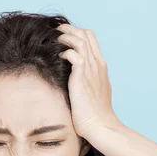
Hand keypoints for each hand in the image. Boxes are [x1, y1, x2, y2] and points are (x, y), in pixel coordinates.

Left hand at [56, 23, 121, 140]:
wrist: (100, 126)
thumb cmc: (95, 114)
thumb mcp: (93, 91)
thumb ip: (87, 80)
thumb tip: (75, 77)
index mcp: (101, 66)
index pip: (91, 39)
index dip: (77, 32)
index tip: (63, 34)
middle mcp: (98, 65)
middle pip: (86, 35)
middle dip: (70, 29)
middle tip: (56, 31)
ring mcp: (91, 70)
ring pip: (80, 41)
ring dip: (66, 37)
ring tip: (55, 38)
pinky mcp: (82, 78)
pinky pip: (74, 56)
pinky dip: (66, 52)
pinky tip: (59, 56)